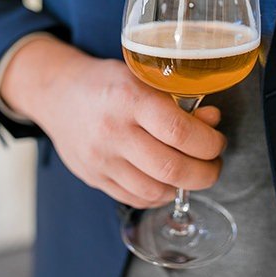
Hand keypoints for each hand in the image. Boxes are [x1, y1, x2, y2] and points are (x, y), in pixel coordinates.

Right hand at [1, 36, 226, 208]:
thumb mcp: (145, 77)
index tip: (218, 142)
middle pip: (171, 168)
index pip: (179, 131)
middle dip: (205, 173)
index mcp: (130, 99)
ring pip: (154, 190)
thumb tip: (213, 122)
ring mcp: (101, 159)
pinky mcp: (93, 178)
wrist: (57, 93)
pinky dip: (160, 196)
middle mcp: (113, 132)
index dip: (209, 143)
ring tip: (193, 173)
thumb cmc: (109, 83)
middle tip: (214, 165)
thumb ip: (180, 100)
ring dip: (184, 187)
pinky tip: (168, 182)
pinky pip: (135, 199)